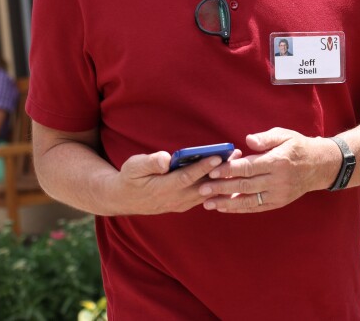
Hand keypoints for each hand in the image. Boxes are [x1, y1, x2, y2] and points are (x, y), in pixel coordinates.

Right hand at [109, 149, 241, 215]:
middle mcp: (174, 199)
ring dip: (221, 177)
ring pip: (205, 192)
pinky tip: (227, 176)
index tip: (217, 157)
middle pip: (202, 185)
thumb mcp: (133, 166)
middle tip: (235, 155)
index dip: (202, 167)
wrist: (124, 199)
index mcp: (162, 188)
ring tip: (236, 161)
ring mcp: (180, 204)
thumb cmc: (130, 178)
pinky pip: (204, 197)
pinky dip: (216, 187)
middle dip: (220, 170)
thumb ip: (150, 162)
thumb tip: (166, 159)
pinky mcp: (183, 204)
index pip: (186, 178)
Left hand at [198, 128, 335, 212]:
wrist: (319, 166)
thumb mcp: (284, 135)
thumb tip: (248, 140)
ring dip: (226, 203)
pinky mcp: (278, 202)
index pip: (248, 167)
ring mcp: (278, 194)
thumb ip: (266, 138)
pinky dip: (239, 208)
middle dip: (221, 188)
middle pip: (244, 186)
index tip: (211, 171)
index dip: (228, 170)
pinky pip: (255, 207)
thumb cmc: (298, 147)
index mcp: (277, 162)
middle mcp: (277, 181)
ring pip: (248, 201)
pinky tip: (224, 208)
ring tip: (207, 203)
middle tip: (202, 189)